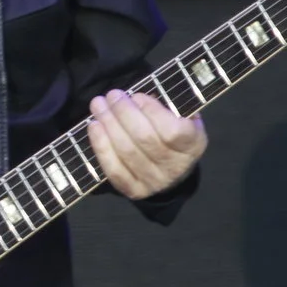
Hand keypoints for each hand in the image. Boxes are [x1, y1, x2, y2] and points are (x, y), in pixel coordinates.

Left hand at [85, 89, 205, 198]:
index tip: (136, 96)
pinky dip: (101, 146)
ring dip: (108, 125)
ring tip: (98, 105)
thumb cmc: (175, 136)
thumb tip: (136, 99)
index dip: (151, 111)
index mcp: (192, 145)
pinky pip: (114, 169)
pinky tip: (94, 127)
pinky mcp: (135, 191)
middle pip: (144, 138)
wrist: (173, 173)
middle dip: (123, 112)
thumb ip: (167, 107)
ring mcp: (154, 182)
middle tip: (111, 95)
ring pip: (126, 152)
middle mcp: (175, 167)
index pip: (171, 130)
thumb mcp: (183, 118)